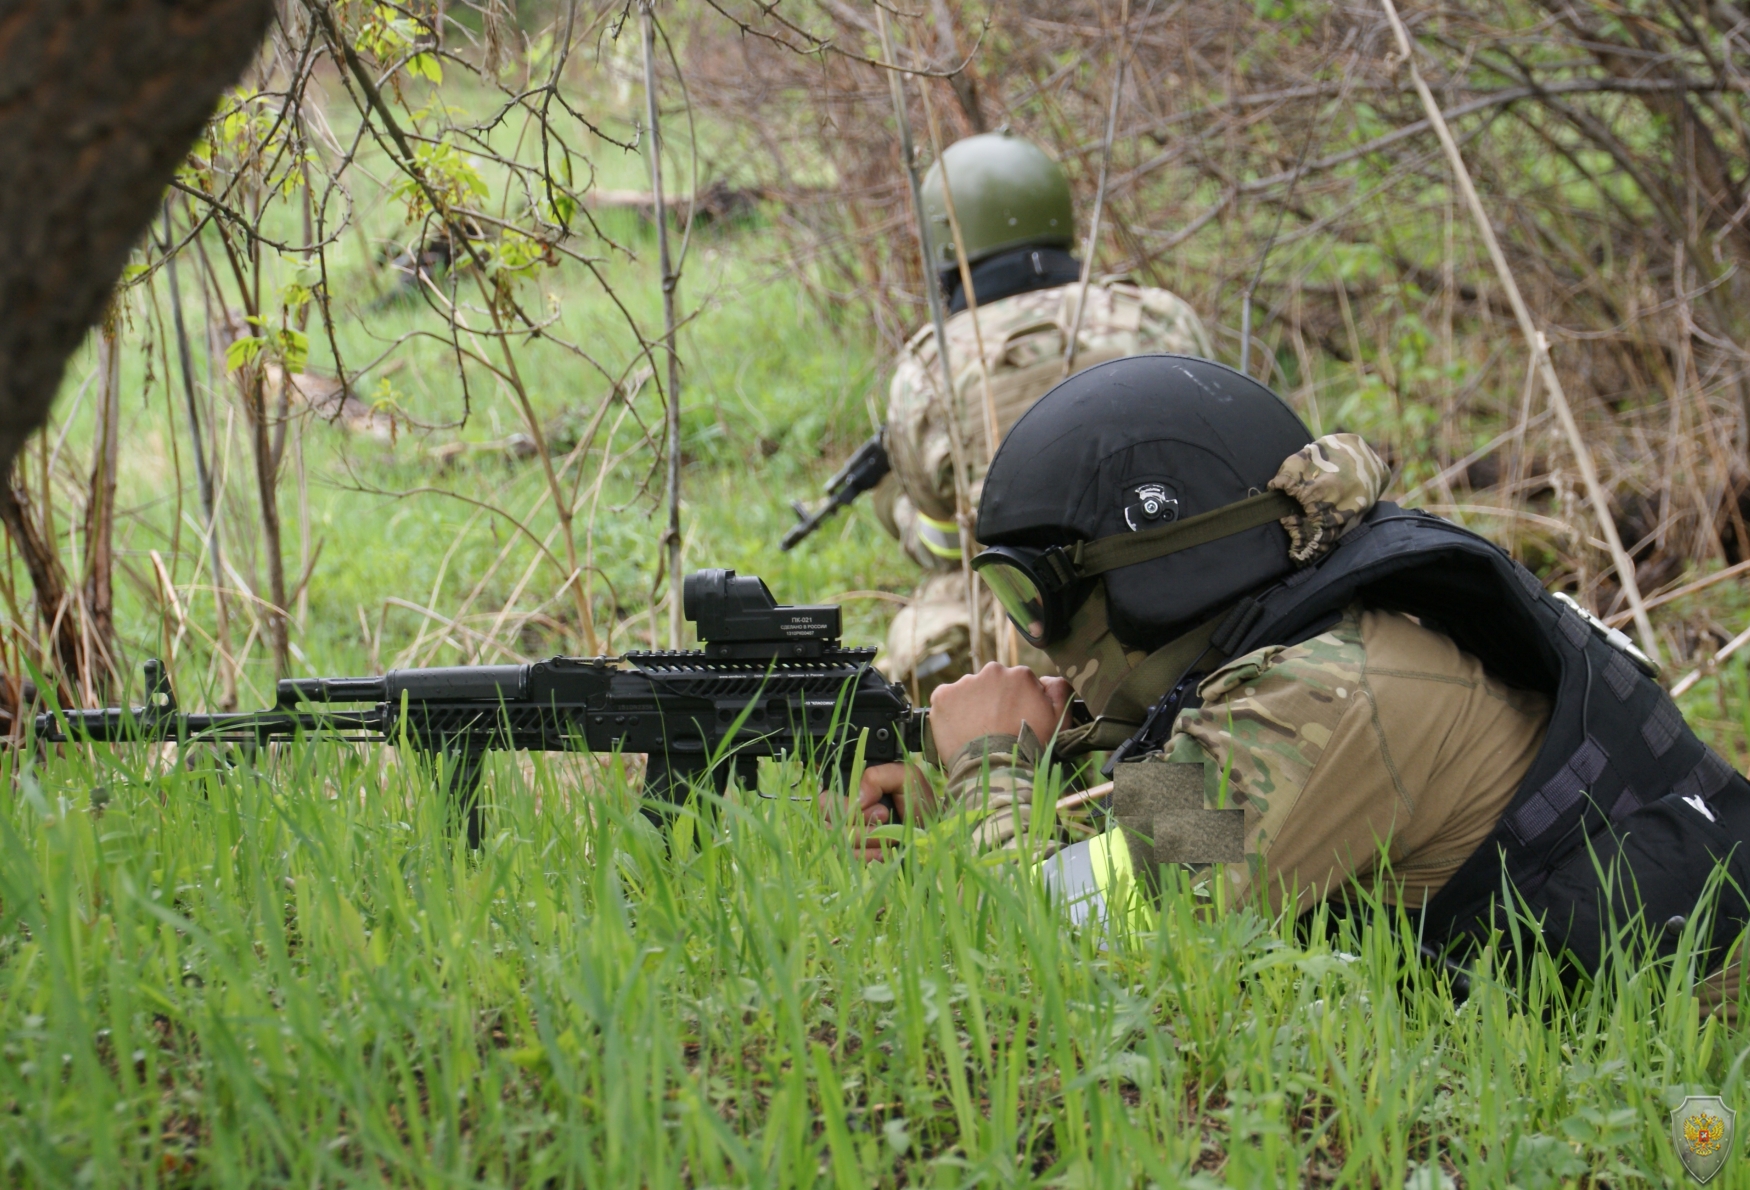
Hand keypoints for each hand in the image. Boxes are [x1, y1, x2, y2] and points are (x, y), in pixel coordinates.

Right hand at [818, 761, 934, 861]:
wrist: (934, 831)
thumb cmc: (918, 801)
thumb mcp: (904, 777)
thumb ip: (878, 776)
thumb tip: (858, 798)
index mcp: (849, 794)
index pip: (826, 802)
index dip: (848, 808)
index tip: (879, 808)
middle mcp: (843, 817)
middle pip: (832, 826)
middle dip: (863, 825)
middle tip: (886, 819)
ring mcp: (847, 840)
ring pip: (843, 844)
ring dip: (871, 840)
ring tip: (892, 836)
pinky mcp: (856, 859)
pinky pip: (852, 860)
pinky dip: (872, 855)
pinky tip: (886, 850)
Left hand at [928, 662, 1072, 761]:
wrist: (995, 771)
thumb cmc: (1030, 748)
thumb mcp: (1059, 720)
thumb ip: (1059, 690)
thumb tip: (1048, 679)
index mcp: (1020, 675)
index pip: (1017, 683)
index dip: (1017, 703)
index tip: (1015, 721)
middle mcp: (991, 671)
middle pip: (992, 684)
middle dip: (993, 701)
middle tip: (995, 728)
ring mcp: (964, 683)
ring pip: (969, 692)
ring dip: (972, 707)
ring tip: (977, 733)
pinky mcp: (942, 696)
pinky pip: (946, 700)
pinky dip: (950, 713)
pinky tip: (960, 731)